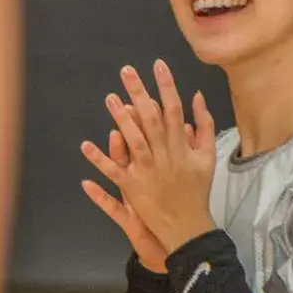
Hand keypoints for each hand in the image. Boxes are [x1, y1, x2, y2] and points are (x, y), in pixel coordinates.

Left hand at [81, 60, 216, 253]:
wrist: (188, 227)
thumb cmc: (197, 189)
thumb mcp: (207, 157)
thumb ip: (204, 126)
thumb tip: (197, 96)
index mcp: (182, 147)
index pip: (173, 109)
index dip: (165, 86)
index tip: (157, 66)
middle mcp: (165, 156)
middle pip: (151, 119)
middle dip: (139, 94)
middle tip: (126, 72)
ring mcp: (148, 172)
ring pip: (133, 141)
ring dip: (121, 120)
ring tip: (110, 98)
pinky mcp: (133, 188)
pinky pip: (114, 172)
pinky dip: (99, 160)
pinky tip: (85, 146)